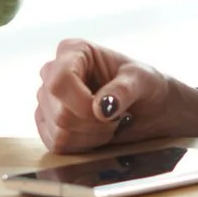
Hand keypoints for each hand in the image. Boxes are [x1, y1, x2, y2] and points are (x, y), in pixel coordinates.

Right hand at [33, 37, 197, 152]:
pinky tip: (98, 134)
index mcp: (73, 51)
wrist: (150, 108)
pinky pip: (56, 145)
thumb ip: (123, 89)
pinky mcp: (47, 123)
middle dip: (94, 124)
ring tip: (109, 125)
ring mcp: (47, 99)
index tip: (109, 113)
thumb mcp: (143, 80)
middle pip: (60, 113)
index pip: (59, 81)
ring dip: (91, 136)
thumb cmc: (146, 85)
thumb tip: (101, 109)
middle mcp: (53, 72)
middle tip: (116, 118)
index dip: (82, 104)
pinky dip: (82, 146)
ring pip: (58, 132)